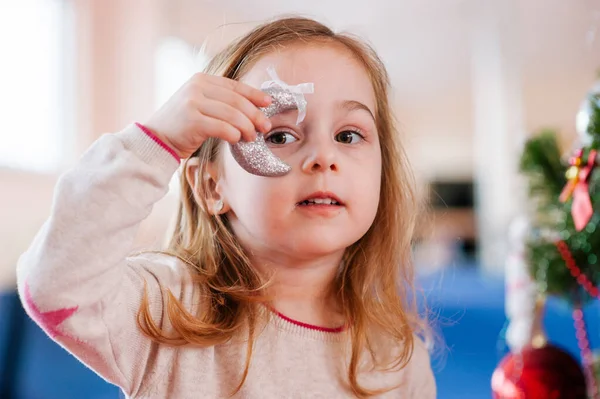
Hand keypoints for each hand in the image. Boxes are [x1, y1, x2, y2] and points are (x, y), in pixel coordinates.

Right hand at [144, 73, 271, 158]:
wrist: (156, 139)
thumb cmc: (183, 125)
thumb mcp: (200, 104)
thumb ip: (221, 101)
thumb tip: (255, 108)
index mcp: (201, 79)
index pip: (235, 86)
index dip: (255, 95)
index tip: (269, 104)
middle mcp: (197, 87)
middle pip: (237, 101)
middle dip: (255, 115)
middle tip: (265, 127)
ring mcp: (193, 103)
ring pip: (232, 114)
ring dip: (247, 127)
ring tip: (251, 137)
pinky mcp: (192, 120)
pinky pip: (222, 127)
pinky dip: (234, 134)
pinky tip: (237, 140)